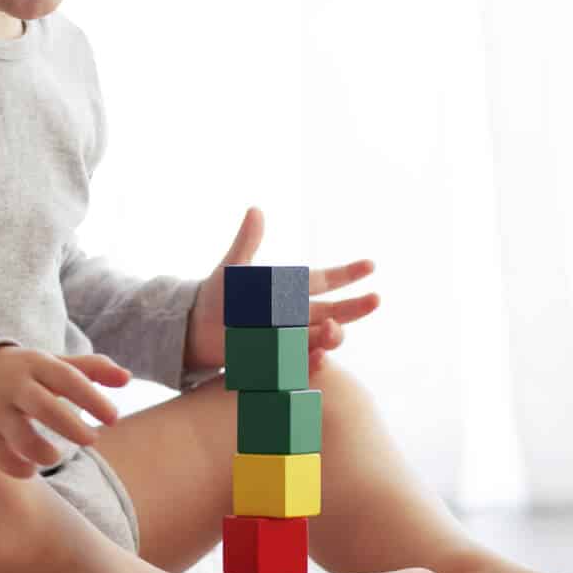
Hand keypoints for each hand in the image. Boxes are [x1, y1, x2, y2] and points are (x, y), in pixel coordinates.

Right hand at [0, 347, 132, 479]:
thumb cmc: (25, 372)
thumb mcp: (53, 364)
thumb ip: (91, 369)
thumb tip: (127, 378)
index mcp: (36, 365)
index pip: (67, 378)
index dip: (92, 398)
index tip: (114, 418)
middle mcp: (14, 385)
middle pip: (43, 406)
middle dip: (70, 426)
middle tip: (92, 439)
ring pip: (19, 435)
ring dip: (42, 451)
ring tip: (55, 456)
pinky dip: (17, 467)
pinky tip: (32, 468)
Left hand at [185, 207, 380, 373]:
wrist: (197, 327)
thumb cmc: (220, 294)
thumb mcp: (233, 267)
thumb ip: (247, 242)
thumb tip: (255, 209)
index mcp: (291, 291)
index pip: (324, 281)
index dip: (347, 274)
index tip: (370, 265)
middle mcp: (297, 315)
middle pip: (333, 313)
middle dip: (354, 308)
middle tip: (376, 299)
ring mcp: (289, 338)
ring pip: (320, 338)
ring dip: (332, 334)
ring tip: (333, 329)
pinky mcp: (275, 358)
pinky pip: (298, 362)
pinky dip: (309, 360)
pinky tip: (317, 357)